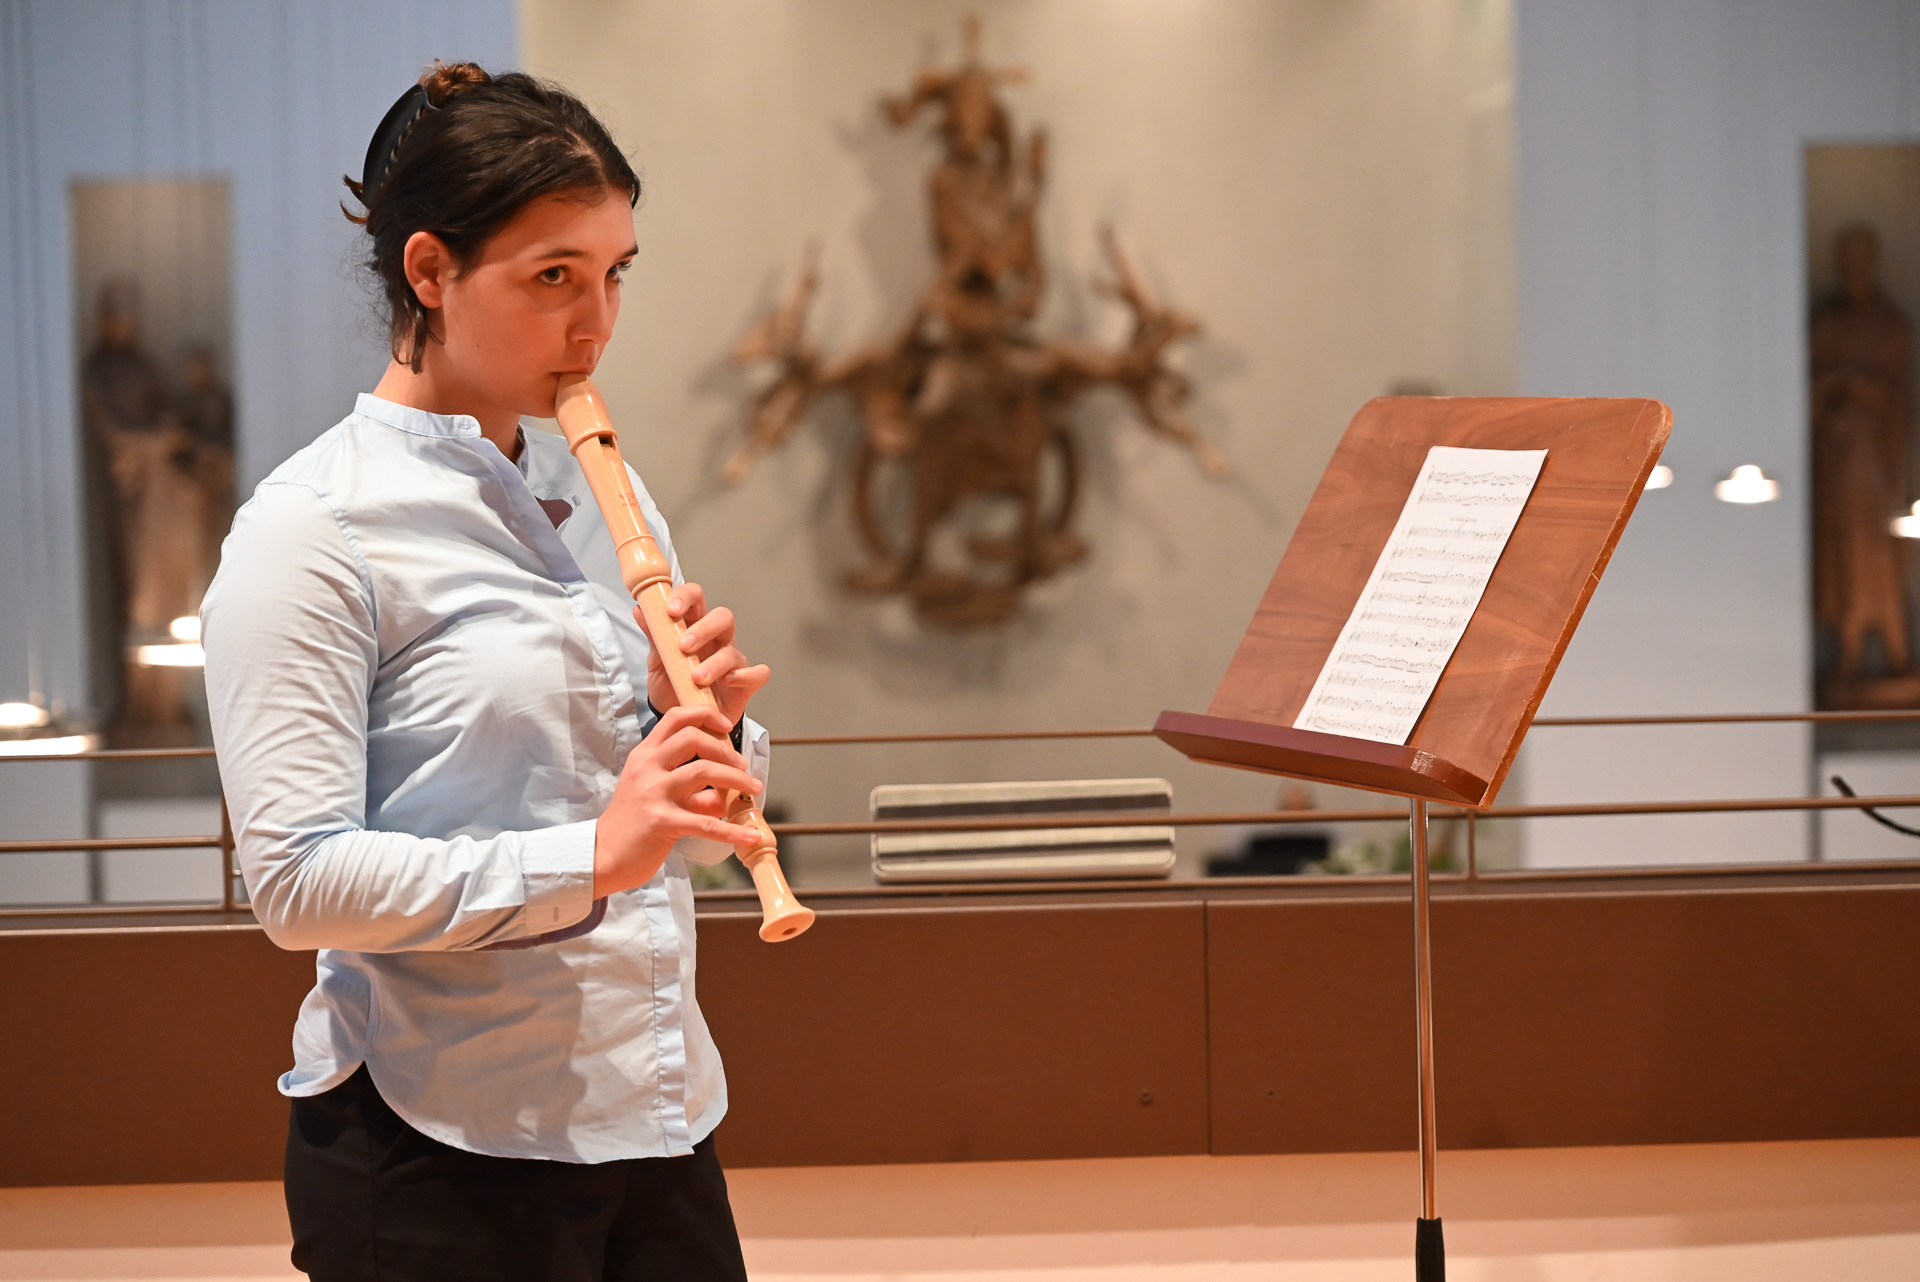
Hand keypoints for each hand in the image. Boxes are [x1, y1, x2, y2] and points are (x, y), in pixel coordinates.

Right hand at [593, 705, 764, 896]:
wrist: (602, 856)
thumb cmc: (630, 824)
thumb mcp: (656, 796)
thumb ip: (690, 792)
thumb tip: (722, 795)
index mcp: (644, 756)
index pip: (675, 718)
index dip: (705, 715)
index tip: (727, 726)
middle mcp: (647, 768)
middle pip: (692, 738)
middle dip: (725, 749)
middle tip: (742, 767)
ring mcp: (653, 793)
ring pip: (703, 771)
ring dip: (736, 779)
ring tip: (753, 790)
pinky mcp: (661, 822)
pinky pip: (706, 823)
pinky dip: (733, 830)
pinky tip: (750, 835)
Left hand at [643, 581, 770, 726]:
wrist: (683, 720)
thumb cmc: (673, 685)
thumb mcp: (658, 661)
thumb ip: (654, 637)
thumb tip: (640, 610)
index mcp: (695, 627)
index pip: (696, 598)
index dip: (686, 597)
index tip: (671, 611)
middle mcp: (718, 640)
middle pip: (722, 617)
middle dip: (703, 628)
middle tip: (683, 646)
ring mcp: (734, 661)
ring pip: (733, 651)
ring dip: (714, 663)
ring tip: (696, 678)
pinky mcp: (746, 684)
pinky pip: (758, 674)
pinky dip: (746, 675)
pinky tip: (729, 681)